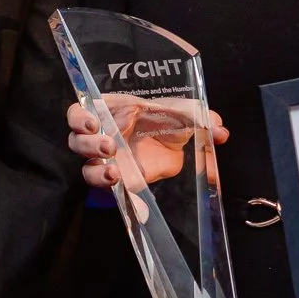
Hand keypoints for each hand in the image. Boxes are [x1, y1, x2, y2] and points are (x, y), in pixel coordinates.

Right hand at [66, 101, 229, 189]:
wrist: (171, 149)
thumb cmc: (166, 123)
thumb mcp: (183, 116)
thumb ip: (200, 118)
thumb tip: (221, 131)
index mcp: (110, 112)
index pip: (81, 112)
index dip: (80, 118)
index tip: (93, 122)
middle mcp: (102, 135)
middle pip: (77, 140)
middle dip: (88, 143)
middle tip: (108, 146)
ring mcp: (106, 160)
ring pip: (86, 166)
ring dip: (95, 169)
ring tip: (114, 170)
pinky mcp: (115, 180)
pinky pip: (102, 185)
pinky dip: (106, 184)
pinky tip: (118, 181)